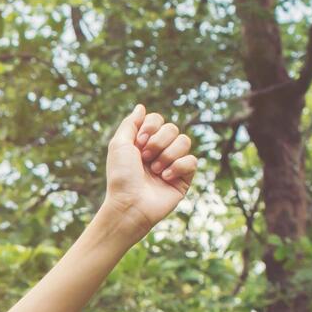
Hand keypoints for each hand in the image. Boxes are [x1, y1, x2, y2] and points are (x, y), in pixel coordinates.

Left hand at [102, 102, 197, 235]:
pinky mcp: (184, 177)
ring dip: (168, 155)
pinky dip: (178, 167)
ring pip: (185, 141)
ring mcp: (172, 164)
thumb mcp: (119, 145)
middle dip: (158, 142)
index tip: (139, 142)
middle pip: (172, 128)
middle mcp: (159, 151)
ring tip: (155, 170)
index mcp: (143, 143)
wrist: (130, 204)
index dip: (150, 127)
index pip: (157, 120)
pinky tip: (165, 178)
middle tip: (145, 158)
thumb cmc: (121, 177)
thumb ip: (130, 124)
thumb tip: (141, 107)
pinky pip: (192, 160)